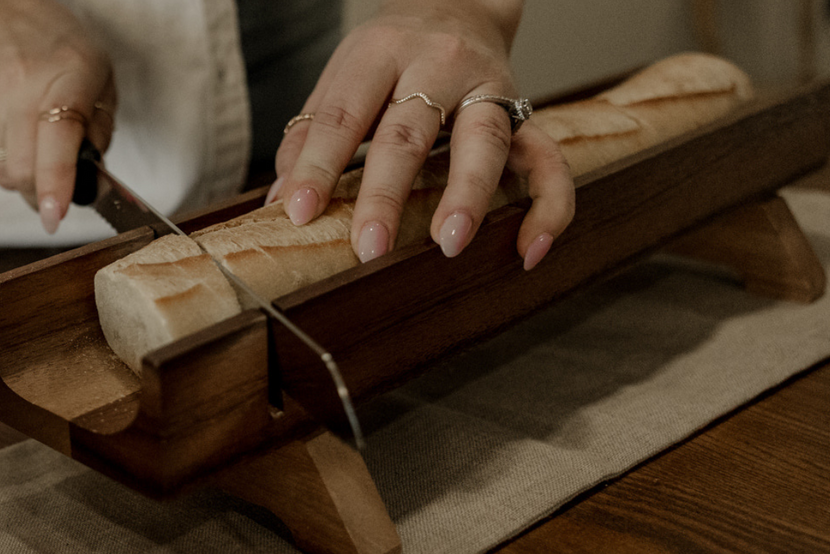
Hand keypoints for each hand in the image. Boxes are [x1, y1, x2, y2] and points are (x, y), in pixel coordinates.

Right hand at [0, 0, 115, 232]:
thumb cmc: (55, 47)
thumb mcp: (99, 78)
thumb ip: (100, 134)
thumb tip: (92, 188)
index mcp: (69, 73)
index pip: (58, 136)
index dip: (56, 181)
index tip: (55, 214)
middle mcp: (23, 83)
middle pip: (25, 170)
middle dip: (42, 194)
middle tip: (55, 194)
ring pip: (3, 173)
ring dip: (23, 177)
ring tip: (33, 145)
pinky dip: (3, 160)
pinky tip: (11, 131)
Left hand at [269, 0, 573, 269]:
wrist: (458, 4)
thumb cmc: (391, 56)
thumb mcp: (343, 78)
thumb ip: (311, 135)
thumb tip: (279, 200)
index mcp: (380, 54)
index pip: (344, 114)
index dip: (319, 165)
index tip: (300, 213)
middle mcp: (439, 65)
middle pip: (410, 131)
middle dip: (387, 193)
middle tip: (369, 246)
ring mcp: (490, 87)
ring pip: (486, 141)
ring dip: (467, 195)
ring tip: (447, 244)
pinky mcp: (528, 112)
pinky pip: (550, 161)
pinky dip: (548, 208)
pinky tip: (528, 252)